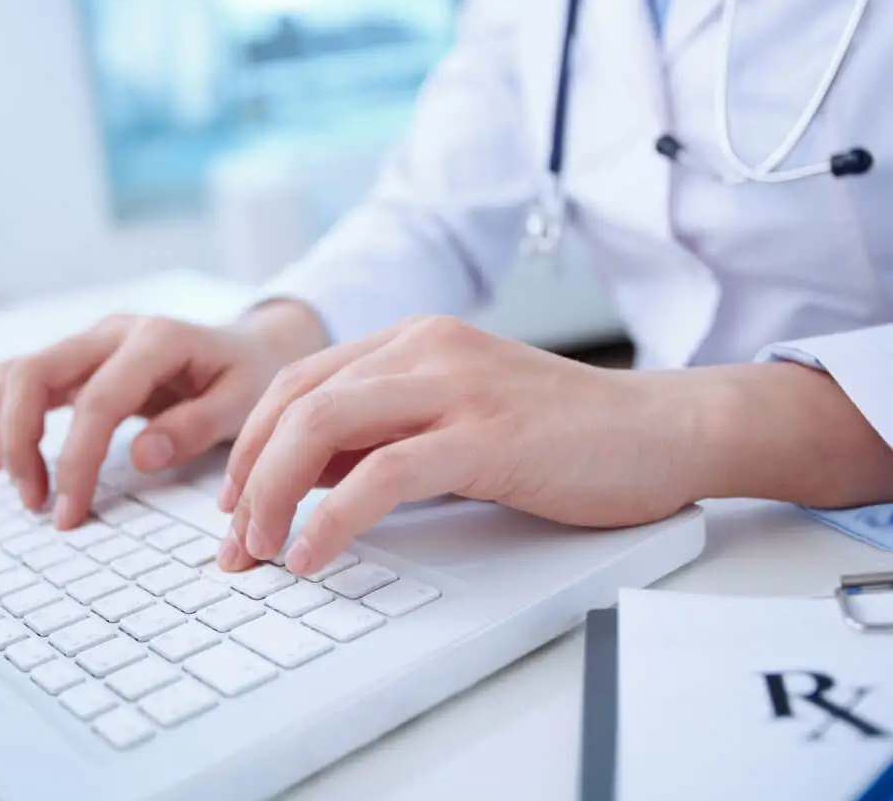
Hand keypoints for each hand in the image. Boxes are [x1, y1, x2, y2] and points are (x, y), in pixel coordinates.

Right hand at [0, 302, 327, 527]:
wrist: (251, 347)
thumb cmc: (248, 377)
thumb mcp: (242, 403)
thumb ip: (194, 427)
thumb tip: (142, 456)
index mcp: (158, 339)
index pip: (97, 402)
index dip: (76, 461)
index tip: (69, 513)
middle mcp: (115, 331)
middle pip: (32, 374)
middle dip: (20, 442)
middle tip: (37, 502)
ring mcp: (93, 341)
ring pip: (18, 373)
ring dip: (7, 432)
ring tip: (28, 490)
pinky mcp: (82, 358)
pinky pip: (26, 380)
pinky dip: (8, 418)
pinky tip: (10, 461)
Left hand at [218, 315, 701, 574]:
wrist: (661, 429)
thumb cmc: (561, 435)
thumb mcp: (455, 420)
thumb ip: (386, 435)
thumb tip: (310, 480)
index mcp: (412, 341)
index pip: (299, 383)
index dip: (251, 446)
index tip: (234, 505)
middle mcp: (424, 349)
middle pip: (296, 403)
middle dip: (247, 477)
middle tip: (235, 543)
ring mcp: (455, 386)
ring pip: (323, 426)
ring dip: (273, 495)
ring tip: (262, 551)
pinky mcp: (486, 434)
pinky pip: (383, 473)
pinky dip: (333, 519)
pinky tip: (315, 554)